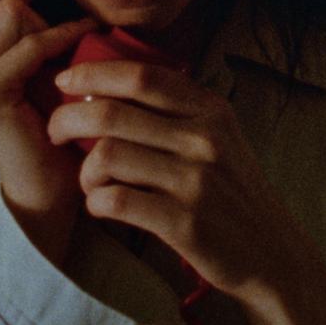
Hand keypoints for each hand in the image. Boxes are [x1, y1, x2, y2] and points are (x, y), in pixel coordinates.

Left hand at [45, 59, 319, 303]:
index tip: (65, 79)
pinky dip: (96, 202)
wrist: (270, 252)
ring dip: (83, 170)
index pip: (140, 76)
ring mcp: (196, 181)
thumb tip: (108, 85)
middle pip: (112, 113)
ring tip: (87, 180)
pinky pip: (116, 200)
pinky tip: (101, 206)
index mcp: (212, 111)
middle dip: (68, 118)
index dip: (93, 72)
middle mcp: (205, 139)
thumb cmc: (232, 191)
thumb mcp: (219, 137)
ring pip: (107, 156)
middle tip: (55, 131)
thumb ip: (177, 111)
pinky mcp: (185, 223)